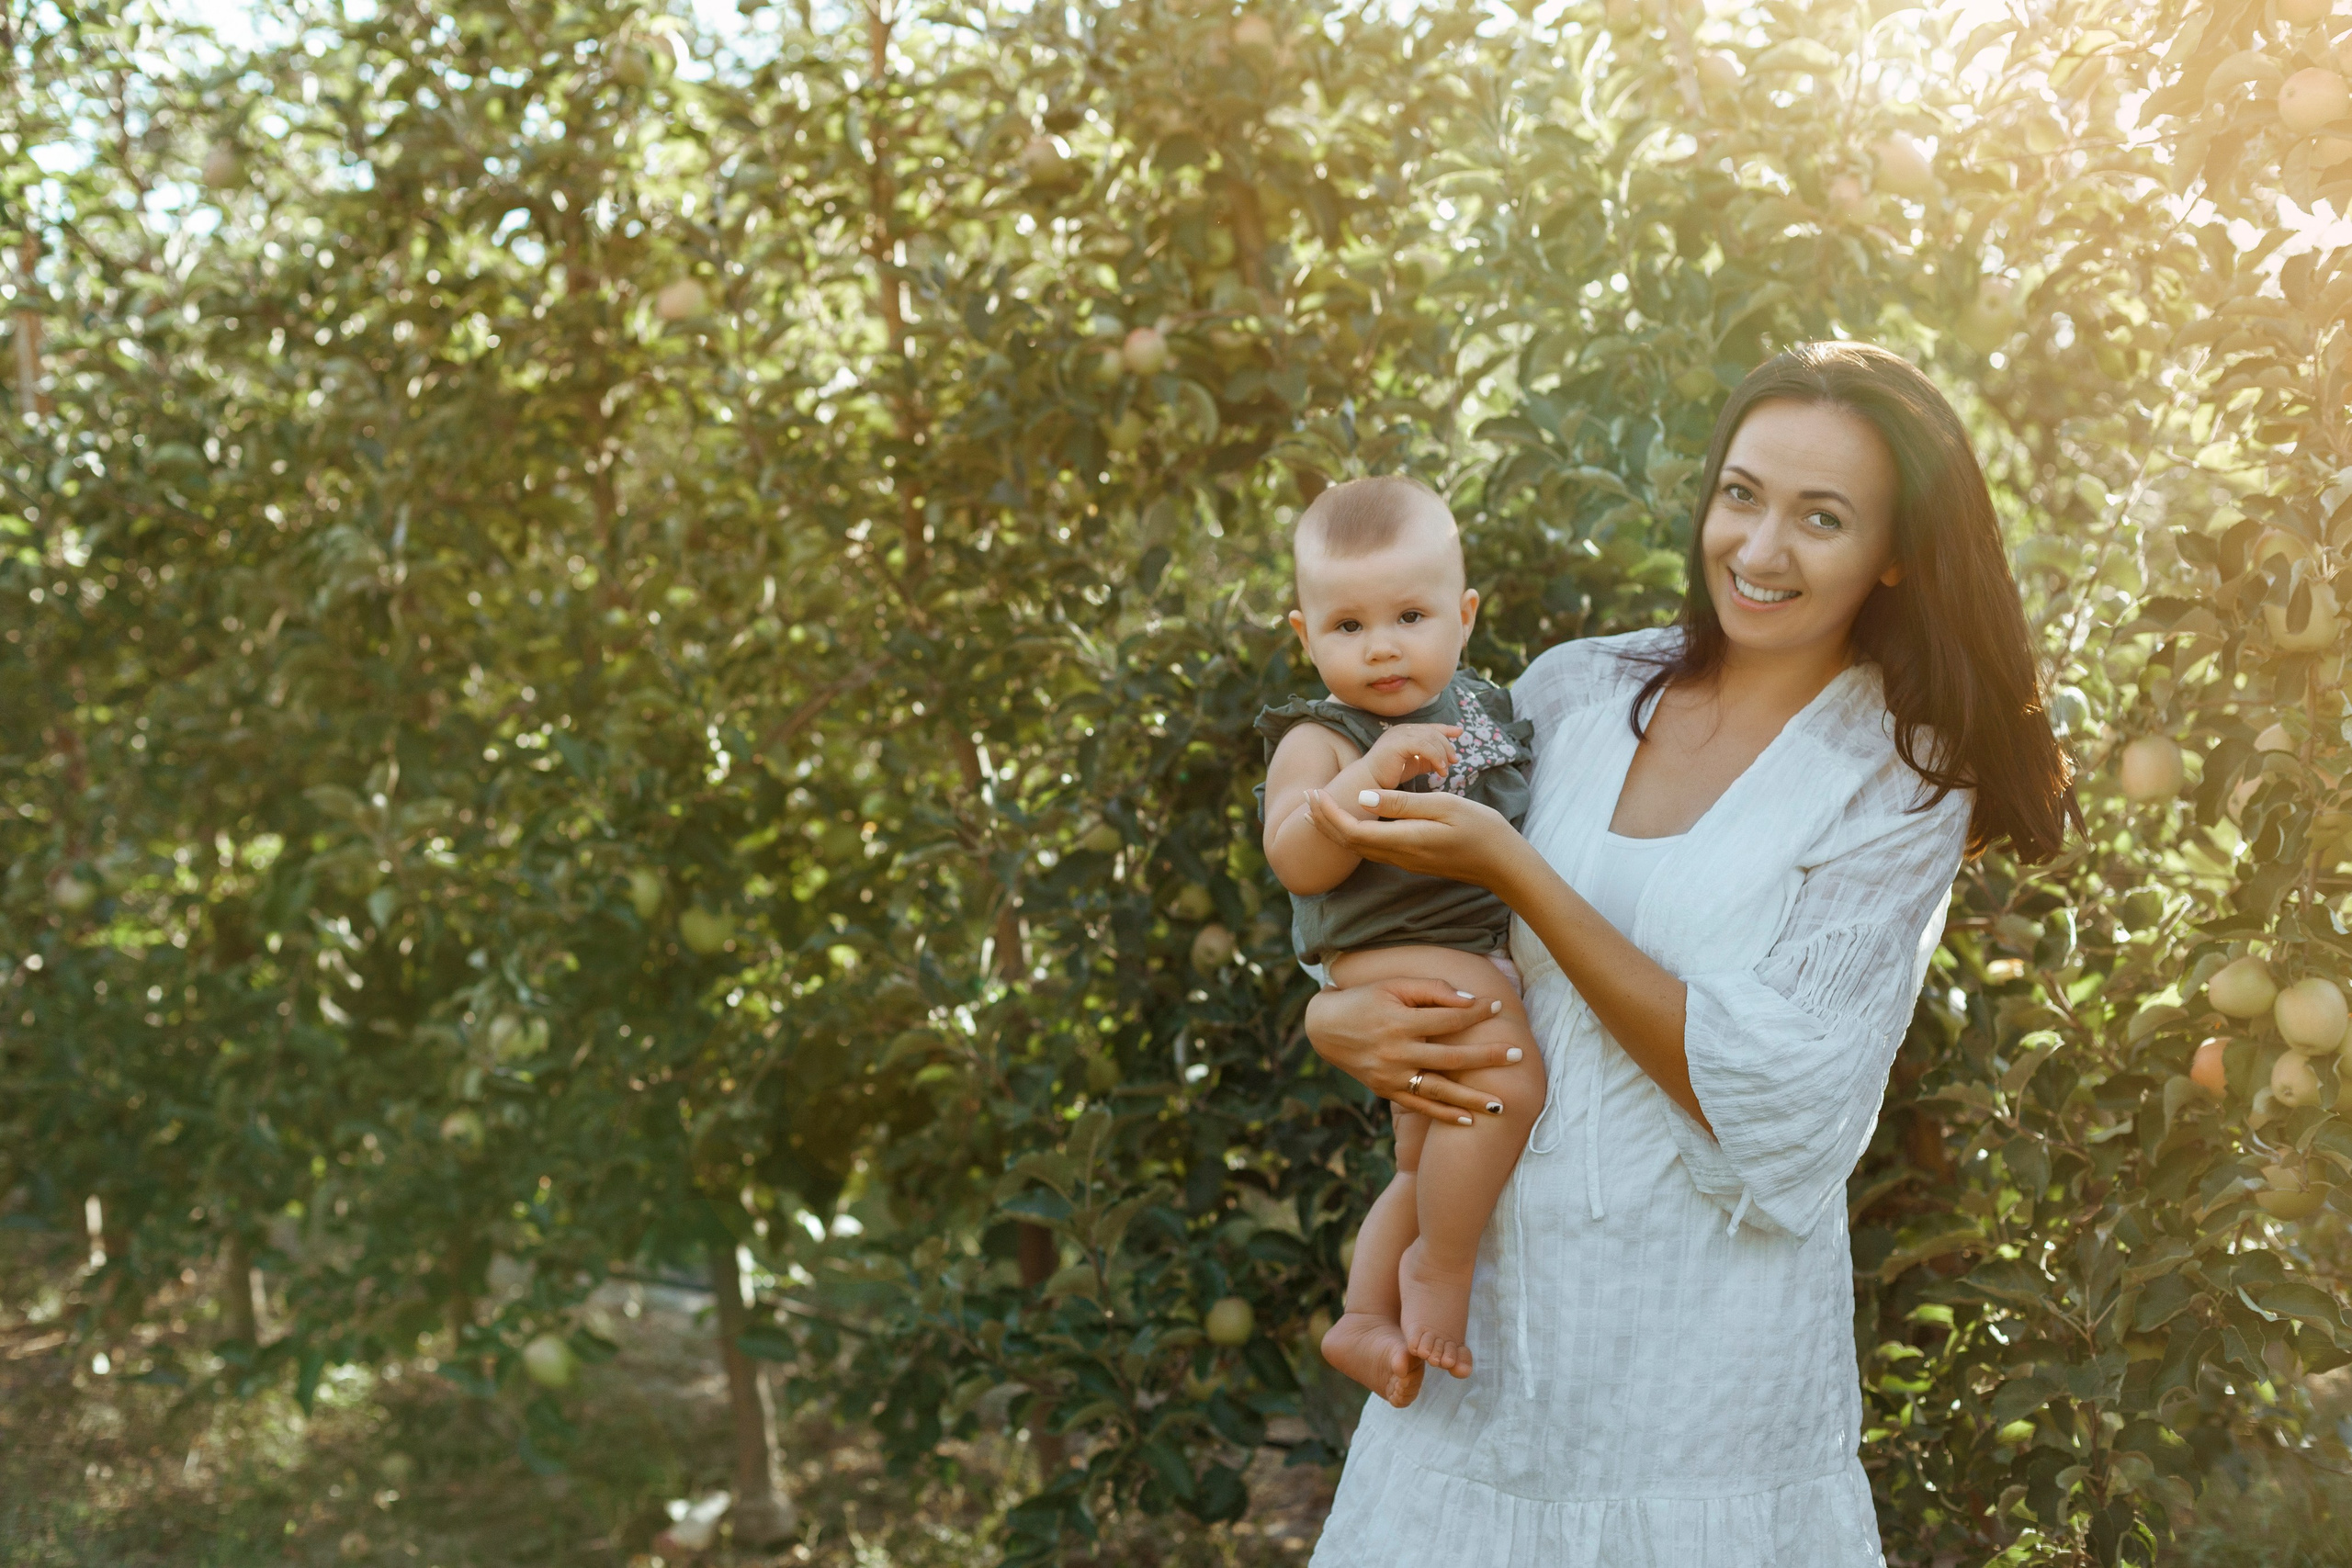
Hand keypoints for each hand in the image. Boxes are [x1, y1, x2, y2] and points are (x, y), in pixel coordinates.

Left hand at [1304, 785, 1524, 894]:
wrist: (1503, 863)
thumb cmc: (1480, 829)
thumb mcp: (1445, 807)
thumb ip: (1403, 804)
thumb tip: (1363, 799)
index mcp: (1404, 840)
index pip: (1353, 831)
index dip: (1329, 814)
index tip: (1315, 792)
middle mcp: (1399, 855)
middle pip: (1350, 842)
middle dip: (1324, 821)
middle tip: (1307, 797)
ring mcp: (1405, 860)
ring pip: (1359, 846)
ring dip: (1336, 827)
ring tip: (1319, 808)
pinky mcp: (1412, 859)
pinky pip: (1373, 848)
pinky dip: (1354, 833)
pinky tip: (1352, 820)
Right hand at [1304, 977, 1521, 1121]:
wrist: (1324, 1027)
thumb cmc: (1364, 999)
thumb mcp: (1393, 985)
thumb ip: (1431, 990)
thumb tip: (1468, 1000)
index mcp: (1400, 1022)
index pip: (1448, 1018)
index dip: (1475, 1012)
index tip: (1498, 1008)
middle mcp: (1397, 1052)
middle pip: (1451, 1058)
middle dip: (1486, 1057)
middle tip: (1517, 1056)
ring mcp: (1391, 1076)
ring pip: (1439, 1090)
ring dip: (1471, 1099)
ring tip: (1502, 1105)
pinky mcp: (1386, 1090)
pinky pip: (1420, 1106)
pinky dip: (1444, 1115)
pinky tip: (1469, 1121)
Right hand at [1362, 723, 1460, 790]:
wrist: (1369, 782)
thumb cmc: (1389, 775)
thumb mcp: (1413, 764)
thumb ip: (1427, 760)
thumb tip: (1445, 761)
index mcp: (1405, 732)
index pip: (1430, 727)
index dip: (1446, 729)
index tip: (1459, 733)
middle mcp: (1402, 729)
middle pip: (1433, 732)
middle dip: (1447, 746)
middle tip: (1454, 761)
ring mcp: (1399, 734)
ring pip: (1430, 738)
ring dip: (1442, 754)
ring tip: (1446, 770)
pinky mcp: (1398, 743)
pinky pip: (1423, 746)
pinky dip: (1435, 757)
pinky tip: (1440, 769)